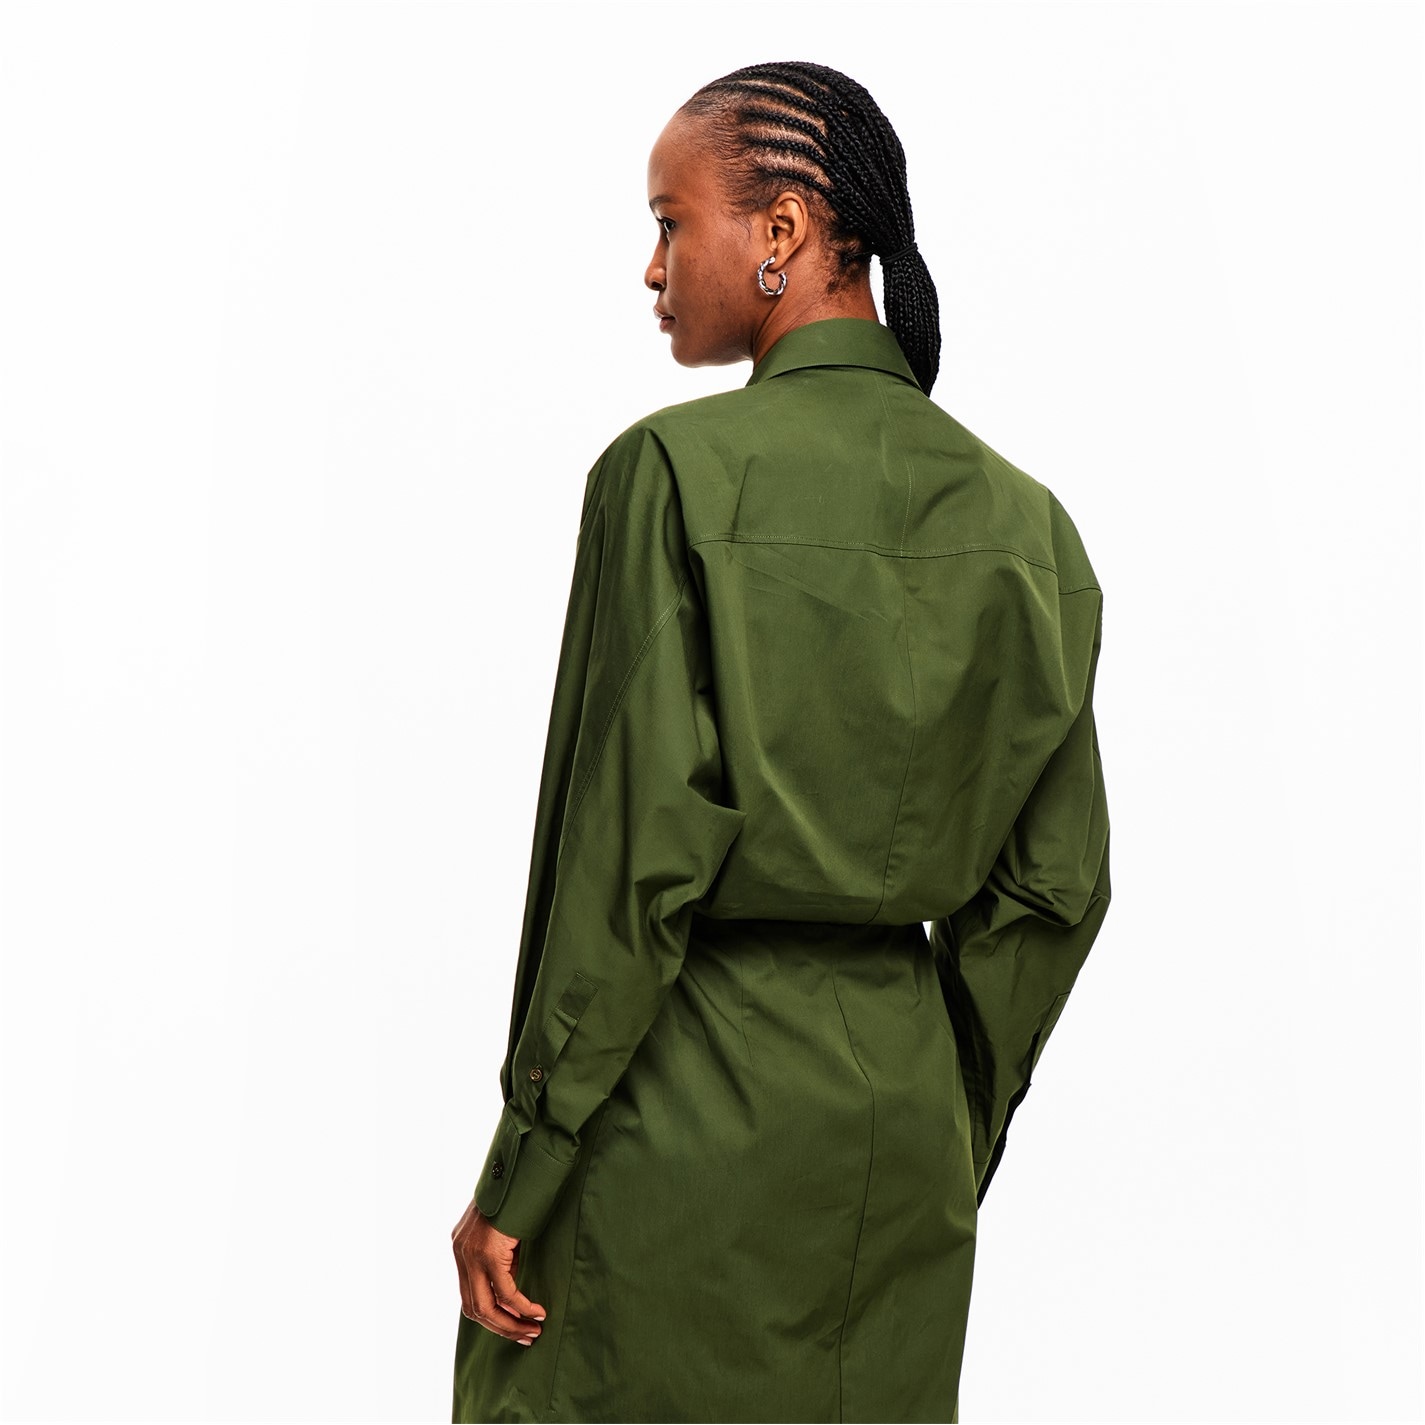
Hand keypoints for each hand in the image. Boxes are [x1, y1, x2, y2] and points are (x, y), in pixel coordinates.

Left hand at [451, 1198, 547, 1345]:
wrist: (519, 1171)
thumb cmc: (515, 1198)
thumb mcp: (502, 1232)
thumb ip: (501, 1257)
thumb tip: (512, 1289)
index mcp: (460, 1248)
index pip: (469, 1297)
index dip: (492, 1318)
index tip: (514, 1326)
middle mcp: (460, 1253)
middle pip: (474, 1309)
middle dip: (501, 1328)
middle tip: (525, 1337)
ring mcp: (471, 1254)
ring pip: (486, 1307)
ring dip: (511, 1324)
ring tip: (533, 1330)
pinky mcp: (487, 1252)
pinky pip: (505, 1292)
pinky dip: (522, 1306)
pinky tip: (537, 1312)